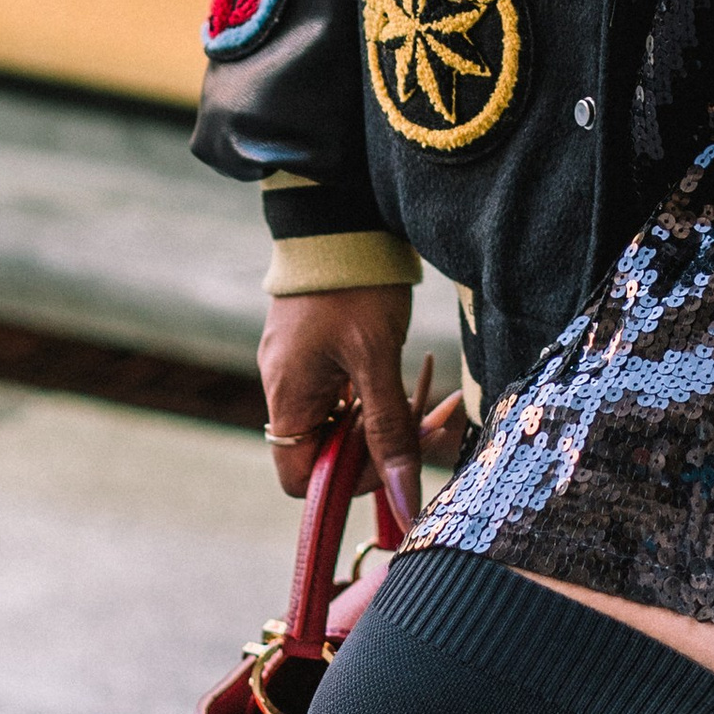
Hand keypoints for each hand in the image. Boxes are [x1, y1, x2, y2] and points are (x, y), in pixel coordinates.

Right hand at [260, 286, 464, 528]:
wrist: (340, 214)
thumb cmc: (354, 285)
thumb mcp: (377, 359)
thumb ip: (389, 431)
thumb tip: (405, 499)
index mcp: (288, 399)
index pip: (301, 481)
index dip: (347, 482)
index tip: (391, 458)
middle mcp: (285, 389)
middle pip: (328, 452)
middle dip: (382, 446)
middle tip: (428, 423)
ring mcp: (299, 367)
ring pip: (344, 421)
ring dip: (386, 418)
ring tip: (427, 396)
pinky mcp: (316, 349)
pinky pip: (345, 392)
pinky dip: (377, 393)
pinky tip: (406, 372)